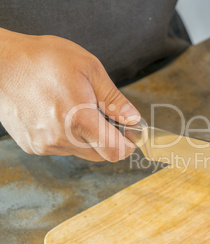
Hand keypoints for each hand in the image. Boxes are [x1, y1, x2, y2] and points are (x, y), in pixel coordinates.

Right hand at [0, 29, 138, 161]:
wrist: (1, 62)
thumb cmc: (45, 60)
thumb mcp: (89, 69)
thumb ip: (114, 98)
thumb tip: (133, 118)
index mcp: (80, 121)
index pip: (114, 151)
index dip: (127, 146)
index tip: (131, 136)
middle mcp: (62, 139)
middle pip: (100, 154)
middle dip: (110, 140)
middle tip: (107, 117)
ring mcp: (45, 145)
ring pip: (81, 151)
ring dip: (88, 137)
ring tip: (78, 109)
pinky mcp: (32, 145)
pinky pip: (62, 148)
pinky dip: (69, 136)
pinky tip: (61, 114)